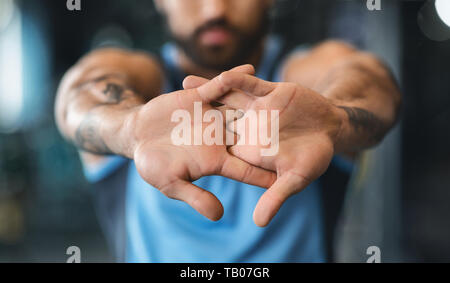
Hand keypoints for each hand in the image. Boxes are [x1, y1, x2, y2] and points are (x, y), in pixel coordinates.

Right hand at [129, 65, 275, 221]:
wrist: (136, 136)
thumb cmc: (153, 164)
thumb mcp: (171, 184)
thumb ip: (196, 197)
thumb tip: (219, 216)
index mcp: (216, 160)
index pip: (247, 168)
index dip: (267, 172)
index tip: (289, 176)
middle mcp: (220, 137)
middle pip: (252, 136)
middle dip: (276, 135)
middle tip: (303, 134)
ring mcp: (211, 117)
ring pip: (241, 108)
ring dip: (261, 102)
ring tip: (288, 94)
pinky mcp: (199, 98)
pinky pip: (219, 86)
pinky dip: (233, 78)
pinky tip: (251, 68)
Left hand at [183, 68, 344, 225]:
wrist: (331, 128)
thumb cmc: (315, 156)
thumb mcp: (295, 178)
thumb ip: (276, 196)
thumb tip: (258, 223)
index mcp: (250, 149)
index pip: (220, 151)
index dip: (197, 151)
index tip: (174, 151)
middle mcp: (249, 128)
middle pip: (215, 122)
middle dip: (192, 117)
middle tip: (165, 113)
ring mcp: (257, 109)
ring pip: (226, 99)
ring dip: (206, 91)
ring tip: (182, 84)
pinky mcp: (270, 92)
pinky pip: (249, 84)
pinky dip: (237, 78)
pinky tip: (220, 73)